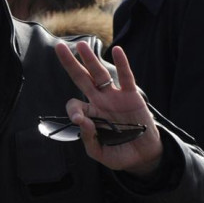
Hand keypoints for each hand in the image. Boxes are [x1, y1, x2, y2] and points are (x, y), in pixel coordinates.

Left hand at [55, 42, 161, 176]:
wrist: (144, 156)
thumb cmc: (119, 154)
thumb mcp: (100, 153)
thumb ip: (88, 139)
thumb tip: (80, 121)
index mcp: (89, 115)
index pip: (75, 105)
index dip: (74, 110)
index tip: (78, 120)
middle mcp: (99, 101)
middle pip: (81, 78)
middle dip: (70, 63)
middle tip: (59, 47)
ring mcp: (115, 97)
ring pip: (100, 74)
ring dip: (91, 59)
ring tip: (82, 45)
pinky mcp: (132, 96)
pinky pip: (126, 77)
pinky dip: (123, 64)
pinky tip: (118, 51)